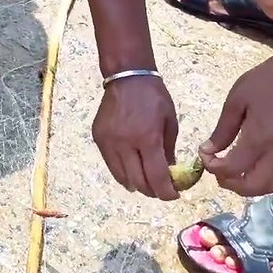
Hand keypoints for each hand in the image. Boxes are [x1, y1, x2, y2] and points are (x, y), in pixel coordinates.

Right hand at [92, 75, 181, 199]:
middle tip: (161, 190)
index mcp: (147, 139)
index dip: (166, 192)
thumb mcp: (170, 123)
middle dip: (152, 191)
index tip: (173, 195)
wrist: (127, 78)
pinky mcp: (98, 138)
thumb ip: (169, 151)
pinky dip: (122, 172)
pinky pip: (110, 164)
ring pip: (121, 177)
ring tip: (145, 183)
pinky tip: (131, 170)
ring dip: (136, 184)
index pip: (155, 177)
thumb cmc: (154, 98)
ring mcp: (108, 141)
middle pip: (137, 181)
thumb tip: (170, 174)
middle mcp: (125, 143)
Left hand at [201, 54, 272, 195]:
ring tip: (232, 174)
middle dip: (229, 183)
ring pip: (270, 186)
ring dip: (248, 188)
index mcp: (258, 137)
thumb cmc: (260, 85)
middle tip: (216, 170)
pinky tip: (253, 175)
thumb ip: (221, 131)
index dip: (213, 167)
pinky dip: (267, 184)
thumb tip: (207, 151)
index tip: (204, 155)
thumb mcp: (234, 102)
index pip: (233, 167)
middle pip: (253, 185)